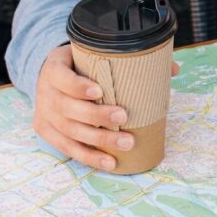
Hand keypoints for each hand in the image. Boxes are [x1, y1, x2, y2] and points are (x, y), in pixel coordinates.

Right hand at [33, 44, 179, 170]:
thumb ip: (128, 58)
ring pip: (70, 132)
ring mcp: (44, 115)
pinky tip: (109, 162)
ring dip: (99, 140)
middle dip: (96, 116)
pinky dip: (89, 157)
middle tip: (123, 117)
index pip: (62, 78)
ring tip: (126, 143)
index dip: (78, 86)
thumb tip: (173, 69)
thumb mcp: (92, 54)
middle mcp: (45, 93)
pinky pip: (68, 148)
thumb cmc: (78, 65)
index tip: (99, 91)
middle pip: (68, 108)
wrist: (48, 76)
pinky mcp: (46, 131)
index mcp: (54, 68)